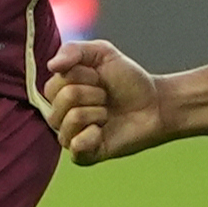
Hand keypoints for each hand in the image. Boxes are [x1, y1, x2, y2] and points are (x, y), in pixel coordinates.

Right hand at [43, 38, 170, 162]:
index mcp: (59, 93)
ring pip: (70, 121)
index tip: (98, 78)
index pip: (53, 84)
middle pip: (61, 100)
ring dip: (96, 112)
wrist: (155, 104)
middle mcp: (61, 115)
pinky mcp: (84, 156)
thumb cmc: (128, 79)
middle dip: (91, 93)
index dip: (81, 77)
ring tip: (107, 113)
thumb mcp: (102, 53)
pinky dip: (92, 136)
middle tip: (106, 96)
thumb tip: (51, 66)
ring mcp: (71, 136)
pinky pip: (75, 146)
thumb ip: (73, 50)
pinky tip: (103, 132)